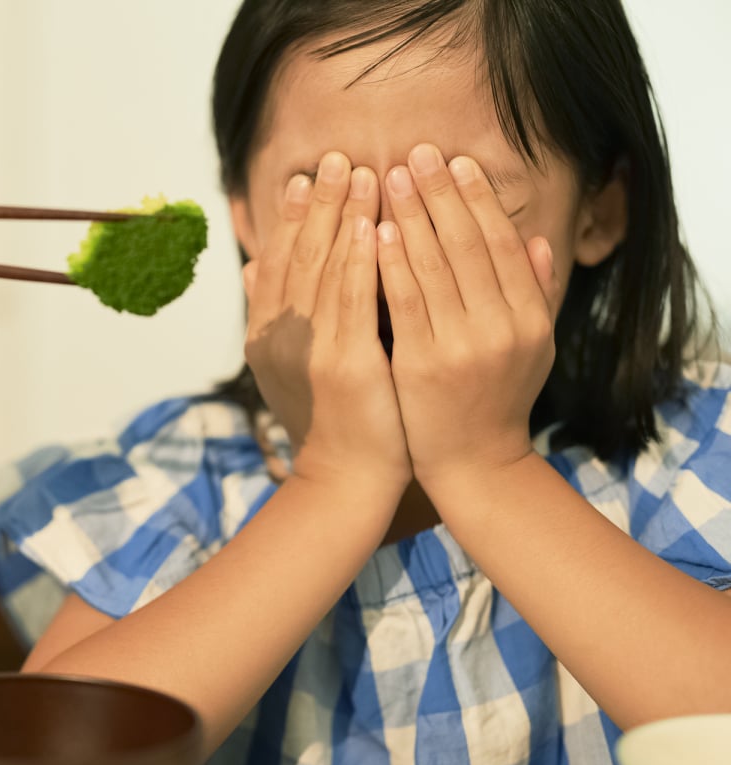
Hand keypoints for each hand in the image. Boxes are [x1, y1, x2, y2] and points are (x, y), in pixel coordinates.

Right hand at [244, 152, 409, 490]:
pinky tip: (375, 225)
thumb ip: (272, 314)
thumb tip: (251, 268)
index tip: (305, 177)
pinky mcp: (344, 364)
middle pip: (298, 255)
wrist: (344, 479)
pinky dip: (363, 259)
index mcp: (263, 335)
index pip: (276, 262)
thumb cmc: (327, 419)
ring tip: (362, 173)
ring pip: (326, 268)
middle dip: (319, 203)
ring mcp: (309, 350)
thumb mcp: (288, 367)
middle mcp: (277, 337)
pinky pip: (354, 300)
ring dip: (344, 216)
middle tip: (336, 157)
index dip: (290, 217)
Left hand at [378, 144, 560, 489]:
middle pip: (468, 245)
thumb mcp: (532, 349)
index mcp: (529, 319)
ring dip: (410, 216)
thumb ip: (533, 294)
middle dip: (439, 194)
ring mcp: (462, 346)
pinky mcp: (422, 364)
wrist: (474, 465)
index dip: (478, 200)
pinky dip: (390, 262)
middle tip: (415, 152)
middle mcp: (502, 328)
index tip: (456, 162)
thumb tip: (537, 241)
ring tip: (389, 177)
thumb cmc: (497, 400)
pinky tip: (374, 231)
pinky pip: (403, 302)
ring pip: (434, 266)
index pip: (502, 244)